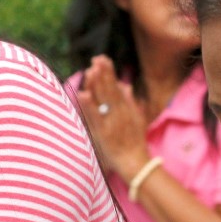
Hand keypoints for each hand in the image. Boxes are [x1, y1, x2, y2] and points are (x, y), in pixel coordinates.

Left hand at [76, 55, 150, 179]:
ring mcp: (111, 122)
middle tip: (96, 58)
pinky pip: (95, 117)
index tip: (102, 59)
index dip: (109, 73)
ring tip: (90, 70)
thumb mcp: (137, 118)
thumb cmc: (135, 142)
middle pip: (110, 90)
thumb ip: (131, 101)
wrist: (135, 163)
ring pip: (103, 100)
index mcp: (127, 109)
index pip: (116, 87)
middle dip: (103, 73)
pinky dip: (89, 106)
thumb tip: (125, 84)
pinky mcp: (103, 133)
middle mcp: (119, 113)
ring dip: (96, 85)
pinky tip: (83, 94)